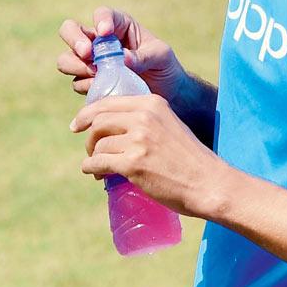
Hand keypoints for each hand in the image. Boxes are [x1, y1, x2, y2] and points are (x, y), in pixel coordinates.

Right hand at [57, 5, 186, 100]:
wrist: (166, 93)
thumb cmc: (165, 66)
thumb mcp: (161, 57)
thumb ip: (143, 56)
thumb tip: (123, 58)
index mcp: (119, 25)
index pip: (102, 14)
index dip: (100, 20)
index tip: (106, 32)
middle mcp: (99, 41)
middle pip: (70, 30)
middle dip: (74, 40)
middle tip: (87, 53)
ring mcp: (91, 62)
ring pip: (66, 59)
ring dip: (75, 65)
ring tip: (96, 73)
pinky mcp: (90, 82)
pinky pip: (77, 82)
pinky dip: (87, 86)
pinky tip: (103, 89)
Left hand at [70, 93, 226, 217]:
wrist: (209, 183)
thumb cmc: (191, 160)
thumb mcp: (170, 126)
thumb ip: (147, 122)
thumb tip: (115, 130)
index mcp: (152, 104)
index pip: (108, 103)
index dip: (87, 114)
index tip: (77, 126)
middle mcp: (144, 117)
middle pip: (98, 122)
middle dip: (89, 138)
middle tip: (92, 151)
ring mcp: (137, 140)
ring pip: (98, 145)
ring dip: (93, 158)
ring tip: (101, 170)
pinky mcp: (132, 163)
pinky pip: (98, 163)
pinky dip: (92, 169)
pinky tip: (96, 175)